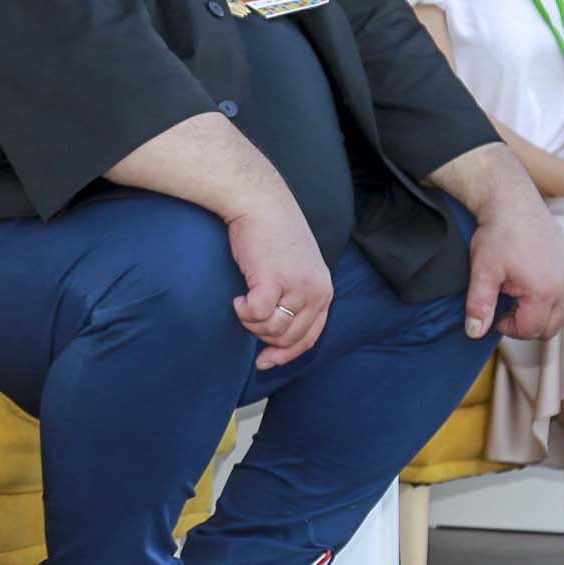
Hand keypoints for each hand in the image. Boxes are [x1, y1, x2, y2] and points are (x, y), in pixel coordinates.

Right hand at [226, 193, 331, 368]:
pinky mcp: (272, 280)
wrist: (260, 203)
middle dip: (262, 334)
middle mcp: (315, 292)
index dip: (286, 355)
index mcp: (324, 291)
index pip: (310, 338)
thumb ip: (295, 298)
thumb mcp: (297, 269)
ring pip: (270, 329)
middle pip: (288, 338)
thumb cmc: (273, 234)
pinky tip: (239, 297)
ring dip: (251, 322)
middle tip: (249, 313)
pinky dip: (243, 311)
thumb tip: (275, 335)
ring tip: (245, 301)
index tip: (265, 361)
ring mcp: (296, 287)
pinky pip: (256, 315)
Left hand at [463, 186, 563, 339]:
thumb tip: (474, 332)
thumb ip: (479, 305)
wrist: (513, 201)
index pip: (529, 330)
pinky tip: (530, 289)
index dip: (507, 327)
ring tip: (517, 298)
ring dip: (540, 316)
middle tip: (504, 308)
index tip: (494, 314)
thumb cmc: (499, 233)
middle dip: (525, 325)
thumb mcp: (483, 271)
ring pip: (562, 315)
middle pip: (549, 328)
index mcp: (544, 291)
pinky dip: (551, 303)